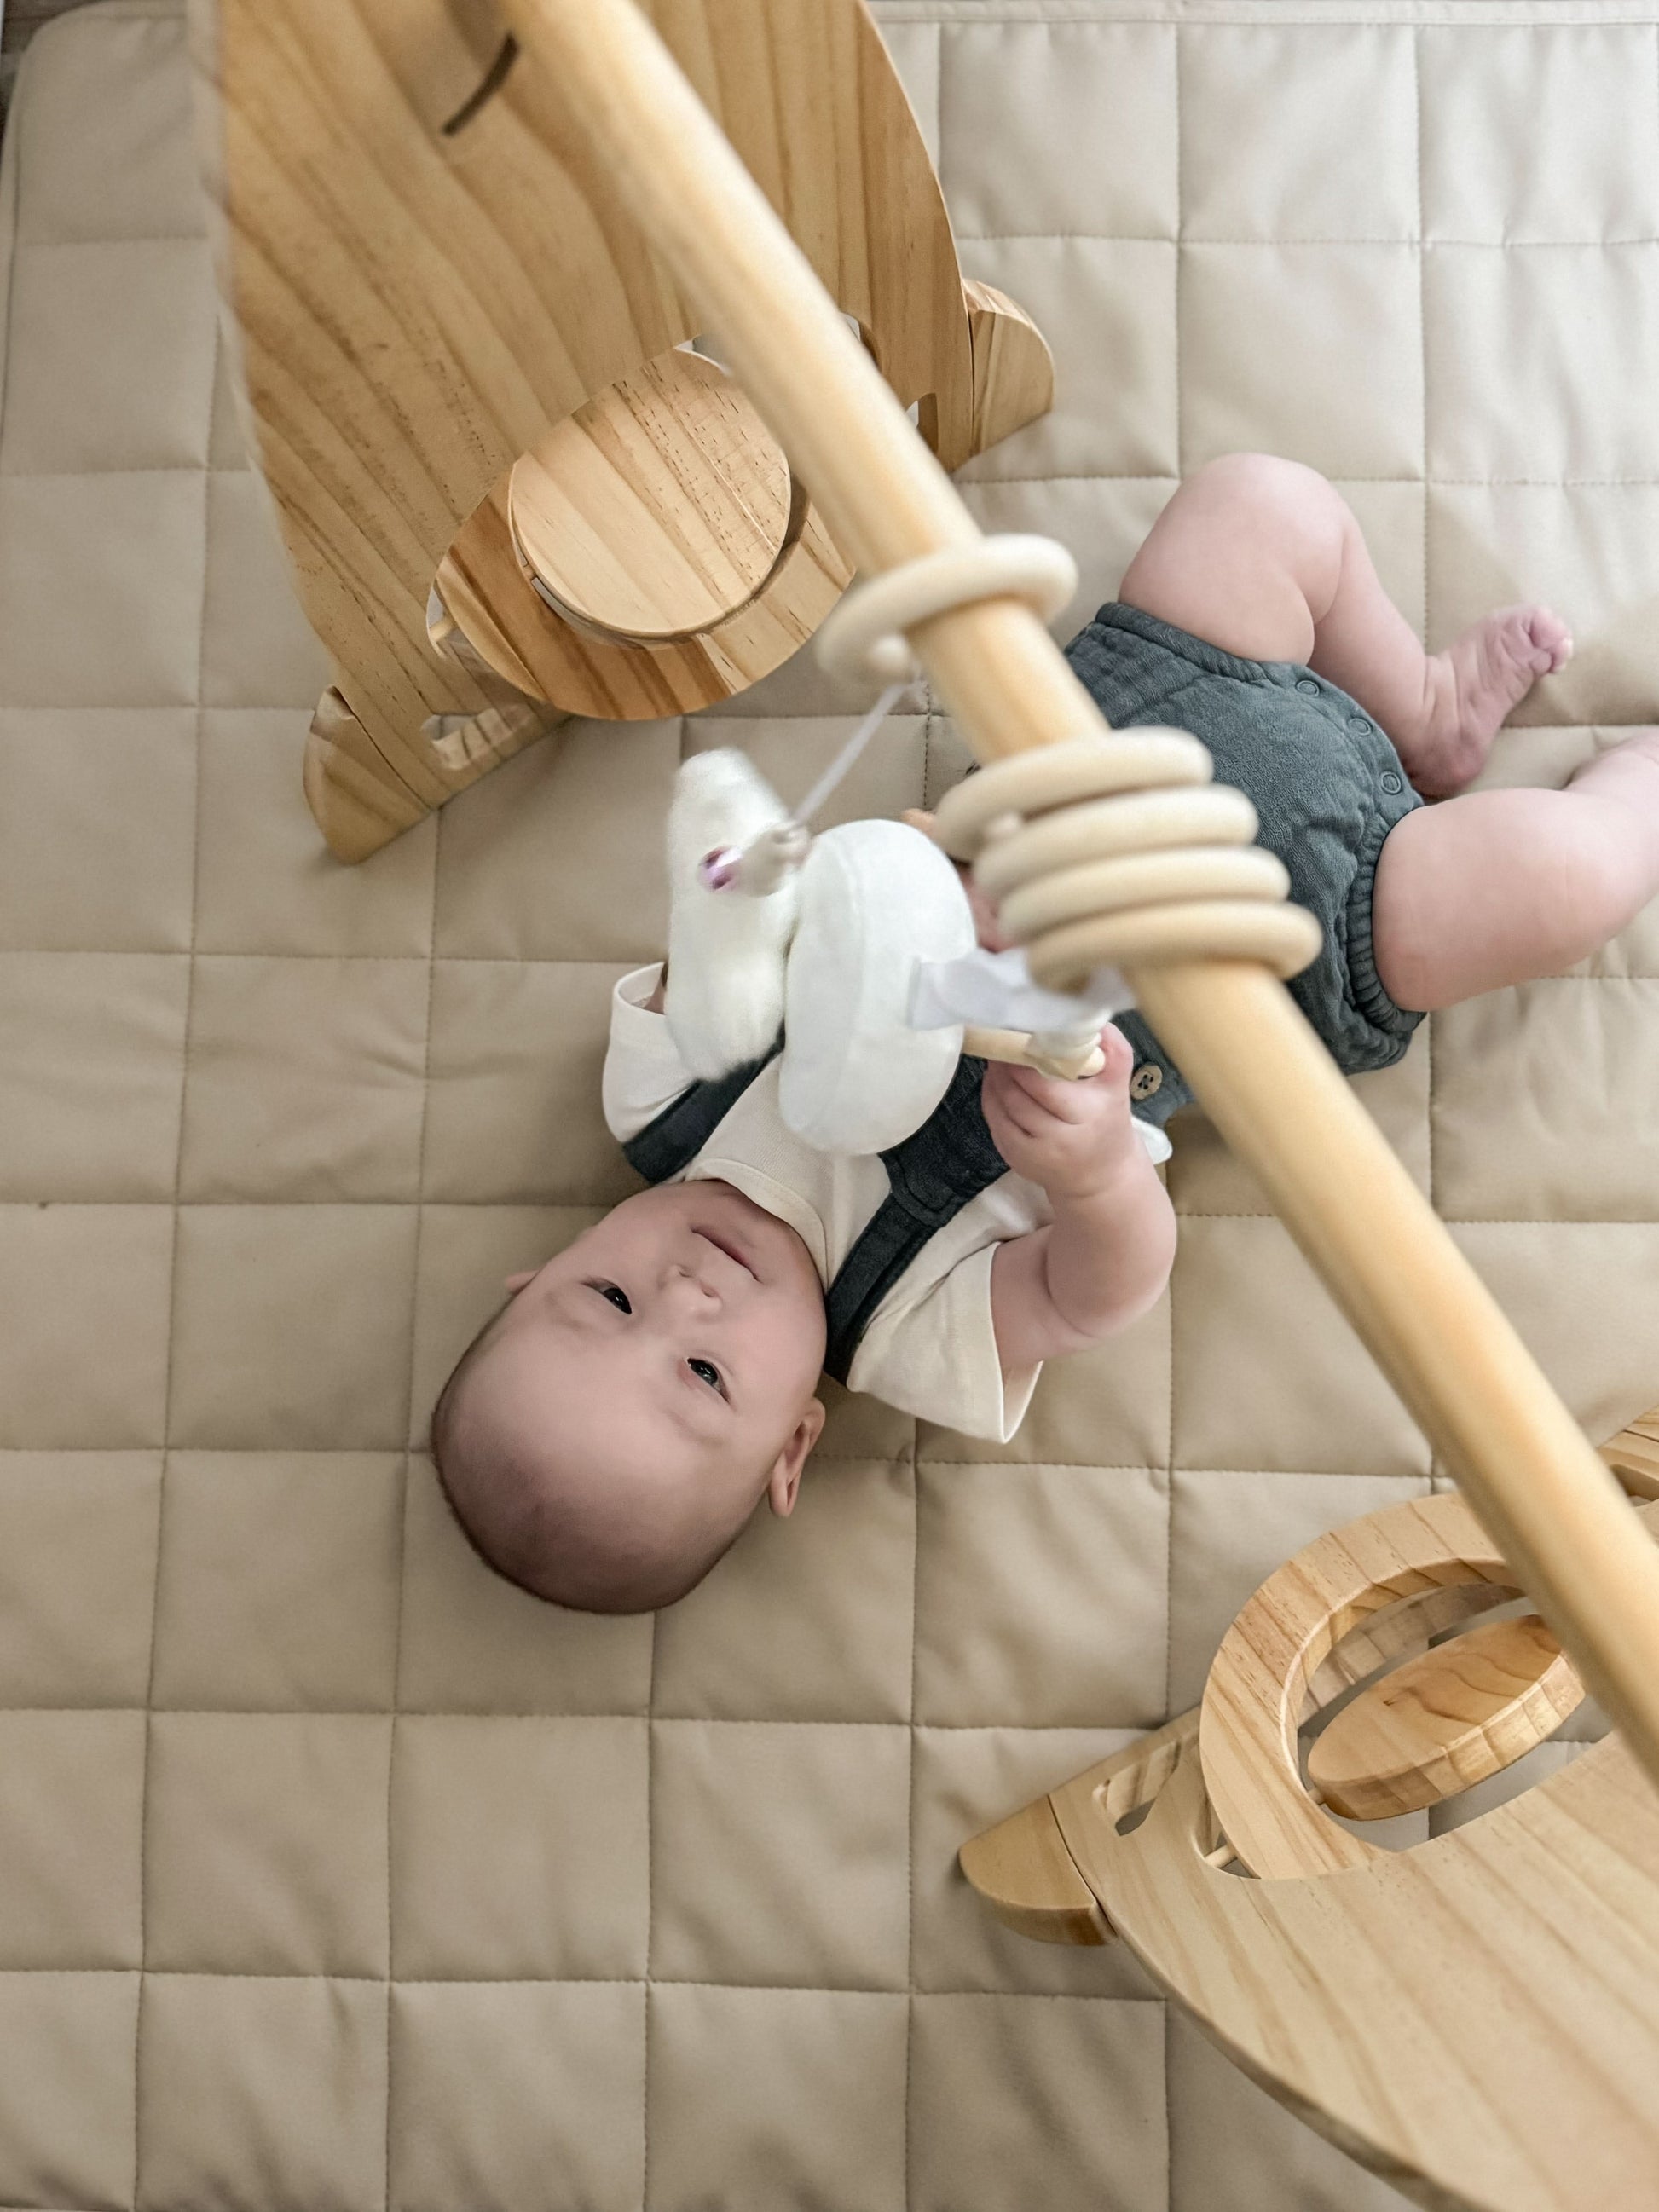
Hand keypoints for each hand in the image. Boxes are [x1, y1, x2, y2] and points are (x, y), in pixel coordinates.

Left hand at [980, 1027, 1141, 1200]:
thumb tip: (1095, 1022)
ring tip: (997, 1058)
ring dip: (995, 1080)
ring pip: (1004, 1109)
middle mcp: (1061, 1139)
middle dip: (1006, 1068)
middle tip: (1003, 1043)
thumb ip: (1114, 1051)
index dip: (1026, 1063)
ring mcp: (1035, 1153)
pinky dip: (991, 1099)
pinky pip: (995, 1123)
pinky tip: (994, 1082)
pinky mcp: (1017, 1160)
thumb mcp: (1118, 1086)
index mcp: (1088, 1116)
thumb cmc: (1108, 1120)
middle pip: (1020, 1098)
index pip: (1047, 1087)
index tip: (1022, 1038)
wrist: (1101, 1176)